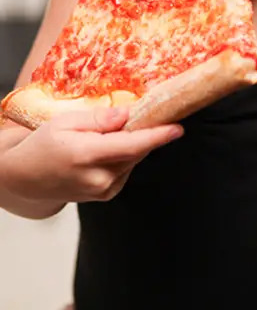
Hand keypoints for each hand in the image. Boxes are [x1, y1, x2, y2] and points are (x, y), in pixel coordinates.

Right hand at [1, 107, 182, 203]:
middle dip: (142, 132)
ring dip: (131, 144)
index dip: (157, 136)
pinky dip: (124, 156)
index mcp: (86, 156)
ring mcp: (103, 190)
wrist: (26, 178)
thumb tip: (127, 114)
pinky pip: (126, 169)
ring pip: (133, 160)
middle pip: (136, 151)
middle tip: (135, 116)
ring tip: (106, 136)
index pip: (131, 146)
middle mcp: (98, 178)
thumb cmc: (43, 145)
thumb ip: (99, 119)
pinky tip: (107, 150)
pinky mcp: (106, 196)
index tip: (178, 128)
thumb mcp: (66, 121)